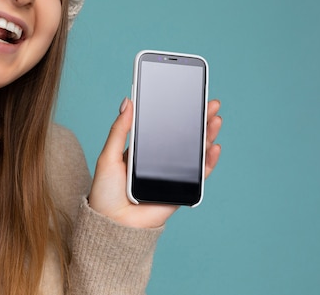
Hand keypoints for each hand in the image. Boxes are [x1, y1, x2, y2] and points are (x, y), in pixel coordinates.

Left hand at [87, 98, 221, 228]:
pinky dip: (209, 162)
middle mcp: (158, 161)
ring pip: (194, 152)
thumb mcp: (108, 155)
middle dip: (199, 119)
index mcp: (141, 150)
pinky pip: (198, 176)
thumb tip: (127, 101)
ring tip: (214, 120)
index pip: (163, 126)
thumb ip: (120, 130)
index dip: (177, 112)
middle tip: (210, 103)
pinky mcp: (179, 191)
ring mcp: (170, 176)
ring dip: (207, 135)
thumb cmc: (105, 192)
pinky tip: (214, 147)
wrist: (112, 223)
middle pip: (183, 137)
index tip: (188, 96)